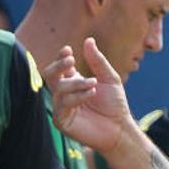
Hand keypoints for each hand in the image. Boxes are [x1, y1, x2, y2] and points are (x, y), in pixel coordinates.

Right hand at [42, 38, 133, 153]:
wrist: (119, 128)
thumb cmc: (114, 104)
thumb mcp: (109, 78)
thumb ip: (97, 61)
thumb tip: (88, 40)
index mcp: (72, 82)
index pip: (60, 67)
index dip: (60, 57)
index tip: (68, 50)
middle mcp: (64, 93)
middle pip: (49, 75)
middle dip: (58, 66)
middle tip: (71, 60)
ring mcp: (61, 107)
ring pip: (58, 89)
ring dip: (76, 83)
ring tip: (93, 84)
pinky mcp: (61, 121)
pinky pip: (62, 105)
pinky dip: (77, 97)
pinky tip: (91, 93)